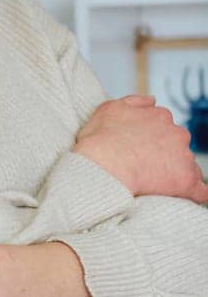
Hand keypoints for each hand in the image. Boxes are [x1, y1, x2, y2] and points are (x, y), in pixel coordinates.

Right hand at [74, 95, 207, 203]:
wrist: (101, 168)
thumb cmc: (100, 142)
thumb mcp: (109, 109)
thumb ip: (134, 101)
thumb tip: (152, 100)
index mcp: (160, 116)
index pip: (166, 127)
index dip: (154, 140)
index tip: (141, 150)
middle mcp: (177, 133)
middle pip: (179, 145)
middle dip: (167, 155)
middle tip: (146, 167)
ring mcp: (184, 157)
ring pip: (188, 166)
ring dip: (176, 173)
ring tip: (156, 186)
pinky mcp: (186, 182)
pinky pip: (201, 190)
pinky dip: (196, 193)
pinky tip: (190, 196)